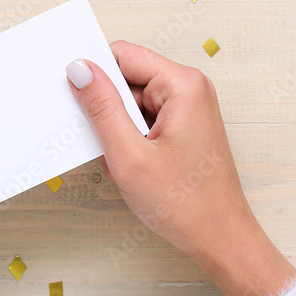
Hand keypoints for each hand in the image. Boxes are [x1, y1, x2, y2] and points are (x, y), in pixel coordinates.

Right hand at [66, 41, 295, 295]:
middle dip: (108, 108)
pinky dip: (130, 139)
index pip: (123, 55)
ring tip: (126, 161)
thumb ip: (101, 108)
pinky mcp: (184, 125)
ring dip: (118, 129)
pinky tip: (134, 166)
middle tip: (106, 142)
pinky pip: (144, 118)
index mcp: (182, 85)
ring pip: (133, 101)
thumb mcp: (129, 156)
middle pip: (128, 77)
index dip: (95, 73)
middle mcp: (190, 88)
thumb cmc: (185, 205)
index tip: (75, 97)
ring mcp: (189, 107)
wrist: (221, 240)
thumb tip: (79, 69)